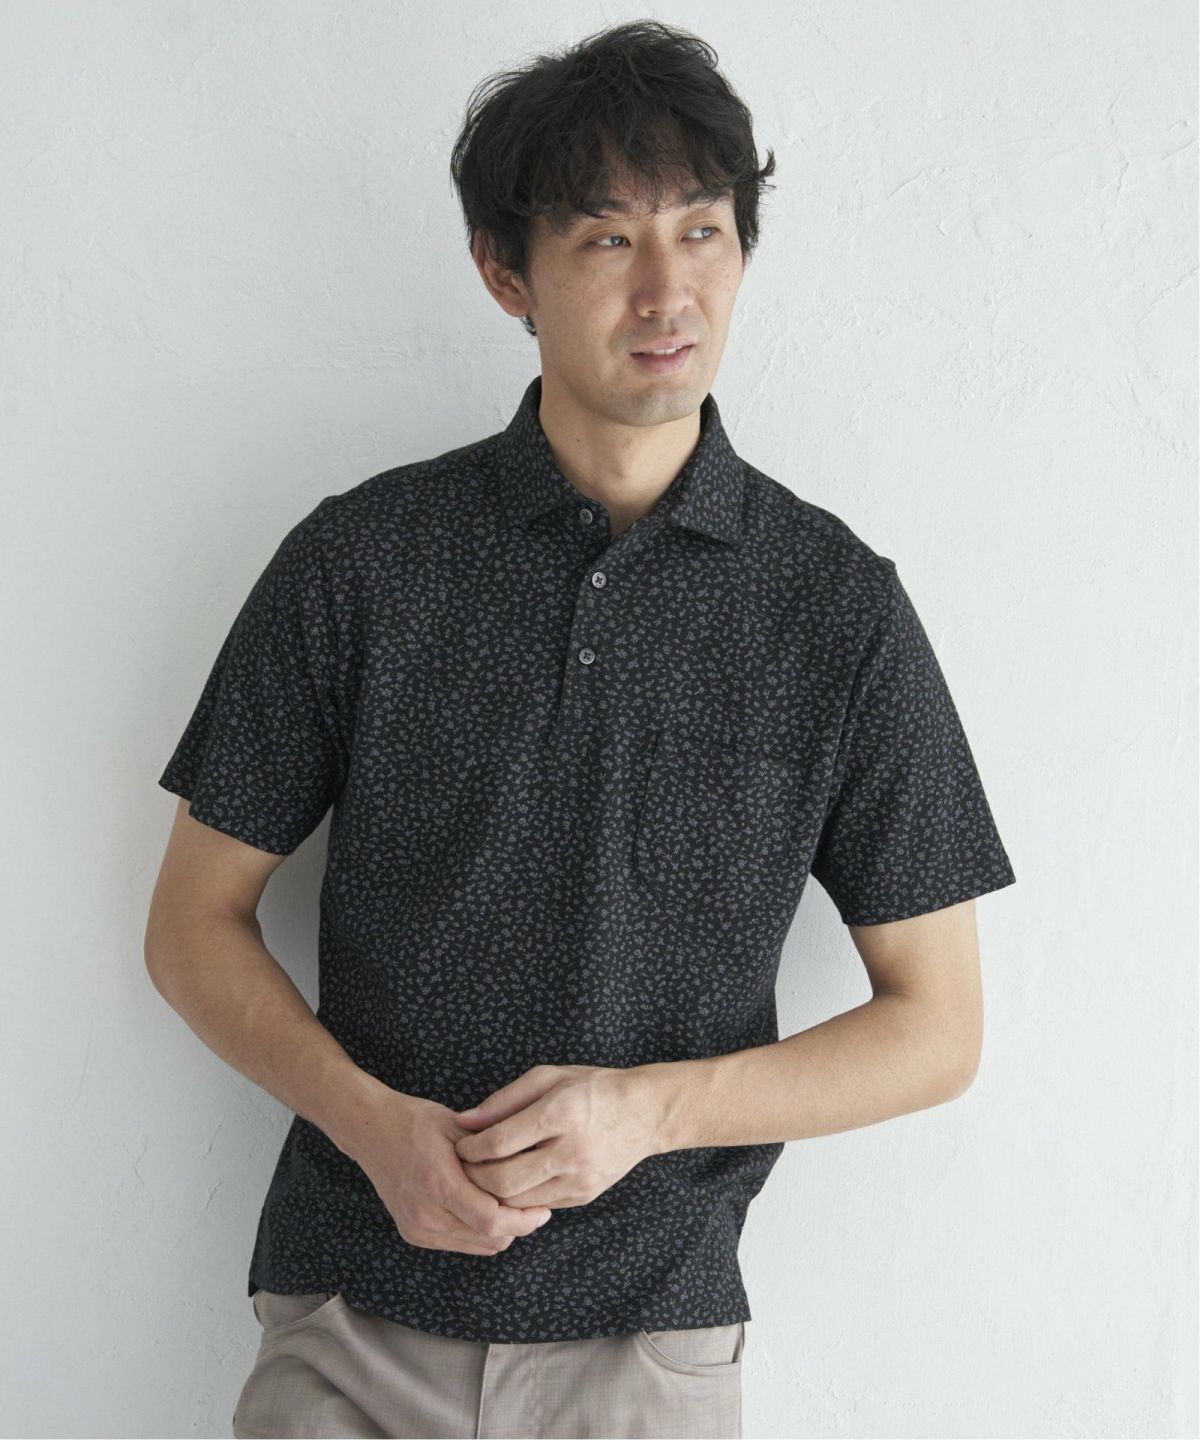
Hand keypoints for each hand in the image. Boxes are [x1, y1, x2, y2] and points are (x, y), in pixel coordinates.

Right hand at [347, 1089, 552, 1254]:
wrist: (370, 1130)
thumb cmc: (415, 1121)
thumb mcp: (459, 1127)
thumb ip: (492, 1152)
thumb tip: (532, 1168)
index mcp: (438, 1183)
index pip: (491, 1221)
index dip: (524, 1220)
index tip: (544, 1209)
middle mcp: (425, 1214)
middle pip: (488, 1239)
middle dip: (517, 1226)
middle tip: (534, 1204)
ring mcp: (417, 1228)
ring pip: (477, 1246)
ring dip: (499, 1230)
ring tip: (511, 1203)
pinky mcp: (414, 1234)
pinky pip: (460, 1243)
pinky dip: (478, 1231)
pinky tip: (484, 1205)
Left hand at [452, 1064, 658, 1209]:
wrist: (646, 1113)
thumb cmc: (593, 1088)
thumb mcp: (549, 1077)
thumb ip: (504, 1099)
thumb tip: (464, 1121)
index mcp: (561, 1114)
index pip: (500, 1143)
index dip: (470, 1148)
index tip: (460, 1146)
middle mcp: (571, 1151)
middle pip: (504, 1180)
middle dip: (475, 1177)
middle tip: (465, 1167)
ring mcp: (579, 1178)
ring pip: (518, 1201)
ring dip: (493, 1192)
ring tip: (484, 1174)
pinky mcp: (584, 1196)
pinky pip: (538, 1205)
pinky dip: (518, 1198)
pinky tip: (512, 1181)